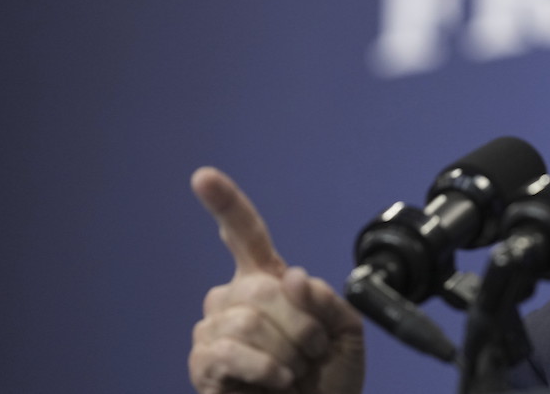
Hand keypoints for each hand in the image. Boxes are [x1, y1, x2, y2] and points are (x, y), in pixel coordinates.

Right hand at [188, 167, 364, 393]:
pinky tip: (277, 382)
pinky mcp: (204, 363)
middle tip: (314, 353)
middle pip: (263, 288)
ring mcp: (213, 330)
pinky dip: (266, 368)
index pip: (245, 235)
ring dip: (287, 351)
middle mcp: (233, 298)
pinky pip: (231, 351)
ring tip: (295, 373)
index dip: (226, 205)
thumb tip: (291, 277)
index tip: (203, 176)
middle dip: (302, 324)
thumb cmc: (328, 379)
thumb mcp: (345, 330)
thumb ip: (326, 298)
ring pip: (248, 320)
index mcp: (268, 281)